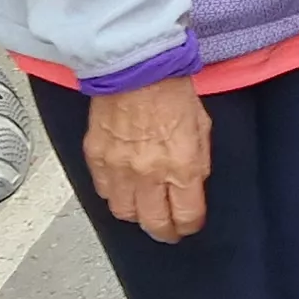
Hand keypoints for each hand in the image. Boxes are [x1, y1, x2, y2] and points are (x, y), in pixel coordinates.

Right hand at [85, 78, 209, 242]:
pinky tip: (123, 188)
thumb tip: (192, 187)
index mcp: (181, 166)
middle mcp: (149, 174)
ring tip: (144, 209)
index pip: (186, 217)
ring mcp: (119, 169)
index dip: (189, 226)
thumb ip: (197, 163)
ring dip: (137, 215)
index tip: (189, 224)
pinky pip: (103, 192)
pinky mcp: (96, 158)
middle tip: (167, 230)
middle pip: (154, 224)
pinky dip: (114, 194)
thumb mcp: (201, 127)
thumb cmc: (171, 90)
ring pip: (124, 213)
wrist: (134, 67)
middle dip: (164, 232)